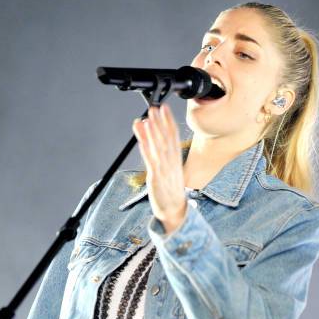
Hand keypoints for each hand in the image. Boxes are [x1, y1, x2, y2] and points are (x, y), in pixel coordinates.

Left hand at [132, 104, 186, 232]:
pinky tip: (142, 140)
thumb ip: (161, 154)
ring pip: (158, 148)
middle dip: (160, 123)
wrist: (175, 210)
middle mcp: (171, 162)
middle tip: (153, 108)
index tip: (164, 108)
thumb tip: (154, 139)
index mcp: (176, 159)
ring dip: (152, 132)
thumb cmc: (170, 189)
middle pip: (166, 139)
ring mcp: (164, 170)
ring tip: (146, 119)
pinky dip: (146, 150)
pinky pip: (151, 162)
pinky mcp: (156, 179)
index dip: (168, 121)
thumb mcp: (169, 169)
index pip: (173, 136)